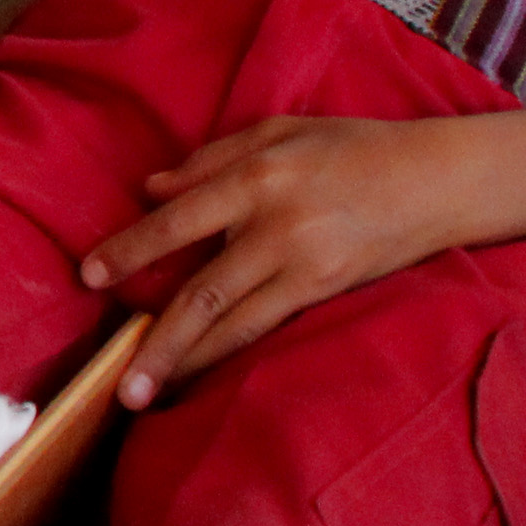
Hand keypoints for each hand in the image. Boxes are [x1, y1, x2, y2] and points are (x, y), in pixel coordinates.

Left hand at [79, 115, 457, 405]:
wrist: (436, 180)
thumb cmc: (351, 147)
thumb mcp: (278, 131)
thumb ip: (210, 159)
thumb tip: (150, 189)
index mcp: (259, 177)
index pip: (179, 220)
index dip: (132, 250)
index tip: (90, 275)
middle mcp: (278, 227)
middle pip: (203, 291)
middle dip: (157, 338)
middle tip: (117, 377)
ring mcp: (306, 266)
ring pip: (234, 323)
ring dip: (186, 361)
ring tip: (145, 395)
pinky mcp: (328, 291)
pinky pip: (267, 327)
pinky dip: (228, 352)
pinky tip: (197, 372)